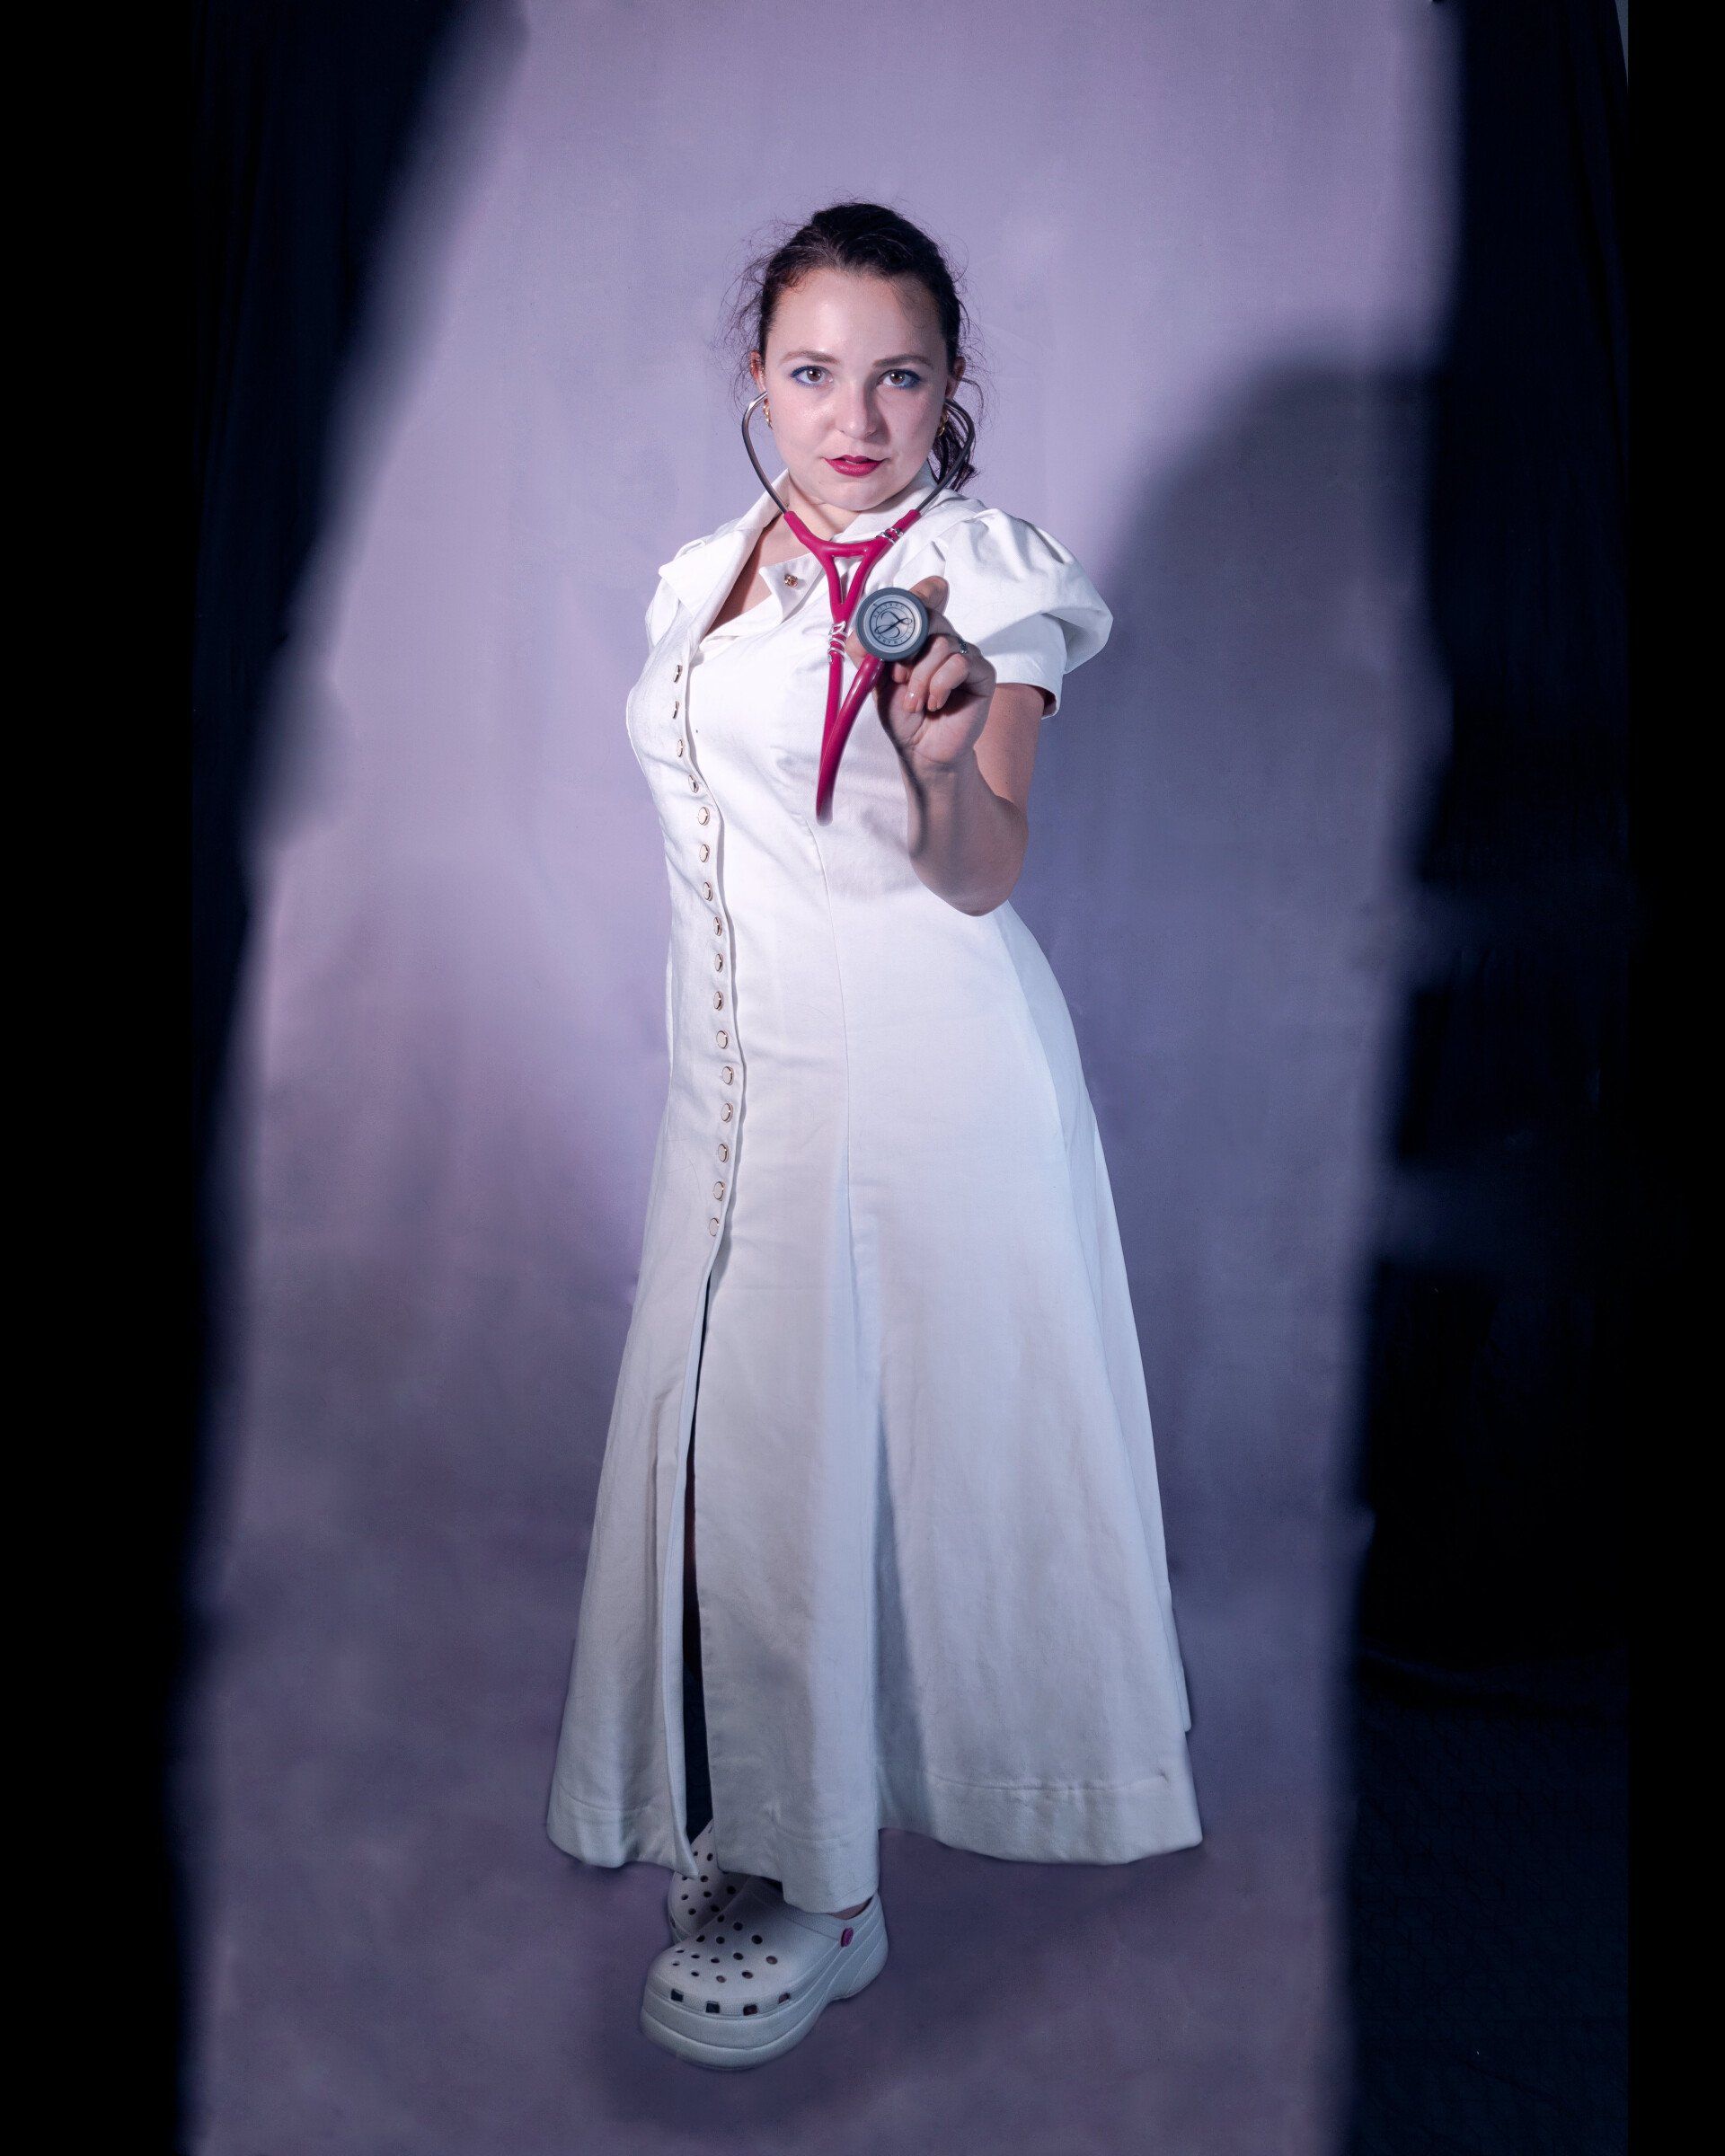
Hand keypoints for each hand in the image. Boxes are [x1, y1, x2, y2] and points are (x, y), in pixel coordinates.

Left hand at [845, 575, 995, 768]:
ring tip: (915, 703)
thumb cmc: (902, 714)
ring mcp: (965, 654)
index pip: (927, 597)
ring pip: (943, 644)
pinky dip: (940, 685)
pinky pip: (960, 663)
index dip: (922, 592)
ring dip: (921, 677)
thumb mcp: (875, 681)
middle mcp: (944, 639)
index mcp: (920, 635)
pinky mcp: (981, 673)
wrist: (920, 750)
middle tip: (899, 677)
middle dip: (908, 649)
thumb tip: (860, 632)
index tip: (912, 601)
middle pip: (931, 617)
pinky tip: (935, 703)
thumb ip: (866, 653)